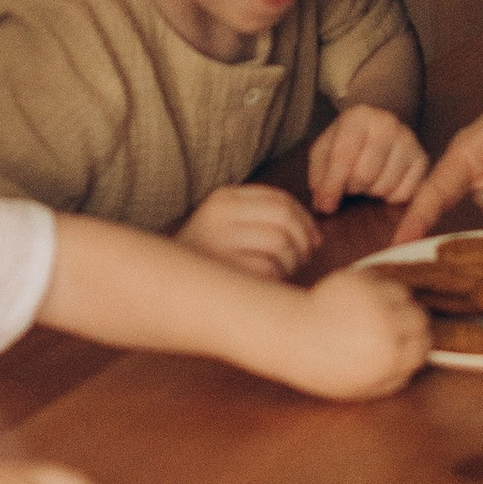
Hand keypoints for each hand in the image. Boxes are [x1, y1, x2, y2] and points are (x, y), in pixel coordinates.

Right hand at [178, 183, 319, 278]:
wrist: (165, 285)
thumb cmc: (211, 258)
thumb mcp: (229, 224)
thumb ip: (267, 218)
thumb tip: (317, 236)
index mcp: (224, 198)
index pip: (281, 199)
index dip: (305, 219)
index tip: (313, 237)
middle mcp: (220, 216)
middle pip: (285, 219)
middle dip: (304, 240)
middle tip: (304, 257)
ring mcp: (221, 244)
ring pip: (282, 244)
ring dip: (292, 261)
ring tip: (281, 270)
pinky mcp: (226, 272)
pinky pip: (271, 270)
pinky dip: (277, 278)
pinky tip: (266, 283)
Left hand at [276, 262, 433, 398]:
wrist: (288, 336)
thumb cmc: (323, 367)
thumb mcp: (362, 388)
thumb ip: (395, 379)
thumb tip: (418, 366)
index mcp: (387, 357)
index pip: (424, 345)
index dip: (417, 346)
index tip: (408, 345)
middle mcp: (384, 326)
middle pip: (420, 318)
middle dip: (411, 324)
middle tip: (395, 329)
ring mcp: (371, 300)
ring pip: (404, 295)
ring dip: (395, 303)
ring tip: (376, 313)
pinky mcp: (358, 280)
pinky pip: (383, 281)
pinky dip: (378, 290)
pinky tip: (361, 302)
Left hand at [306, 105, 430, 214]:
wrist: (376, 131)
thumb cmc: (346, 144)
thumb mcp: (324, 152)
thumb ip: (320, 177)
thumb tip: (325, 205)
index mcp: (358, 116)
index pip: (343, 157)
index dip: (332, 186)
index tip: (325, 206)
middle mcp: (388, 124)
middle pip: (364, 175)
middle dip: (352, 187)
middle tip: (350, 183)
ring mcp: (409, 141)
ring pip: (385, 187)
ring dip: (370, 192)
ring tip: (367, 180)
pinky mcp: (423, 160)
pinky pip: (404, 195)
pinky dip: (390, 196)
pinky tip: (384, 182)